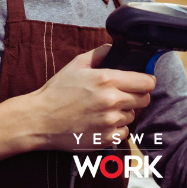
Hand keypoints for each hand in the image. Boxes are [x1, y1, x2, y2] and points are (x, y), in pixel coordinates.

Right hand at [22, 45, 155, 151]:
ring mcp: (110, 122)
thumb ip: (100, 53)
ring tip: (105, 110)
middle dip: (136, 96)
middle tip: (121, 95)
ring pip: (132, 116)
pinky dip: (116, 129)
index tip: (141, 82)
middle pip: (144, 99)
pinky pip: (124, 133)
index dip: (146, 81)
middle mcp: (112, 101)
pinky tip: (101, 123)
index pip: (147, 82)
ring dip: (124, 112)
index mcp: (107, 79)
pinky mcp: (106, 139)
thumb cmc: (56, 91)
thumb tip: (116, 48)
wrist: (39, 119)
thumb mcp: (76, 65)